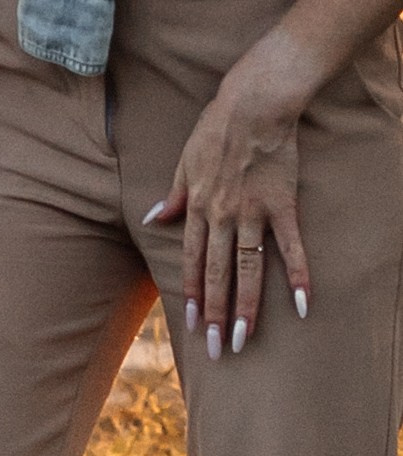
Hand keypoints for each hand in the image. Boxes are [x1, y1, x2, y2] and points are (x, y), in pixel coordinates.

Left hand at [145, 43, 314, 358]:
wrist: (253, 105)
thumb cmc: (215, 129)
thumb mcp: (183, 161)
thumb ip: (173, 196)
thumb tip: (153, 219)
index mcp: (198, 207)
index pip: (193, 261)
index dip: (192, 294)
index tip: (190, 325)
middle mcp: (222, 216)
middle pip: (218, 274)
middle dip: (215, 315)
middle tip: (217, 350)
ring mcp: (253, 213)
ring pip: (248, 269)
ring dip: (246, 307)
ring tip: (245, 339)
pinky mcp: (282, 205)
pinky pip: (291, 247)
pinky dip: (297, 275)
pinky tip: (301, 305)